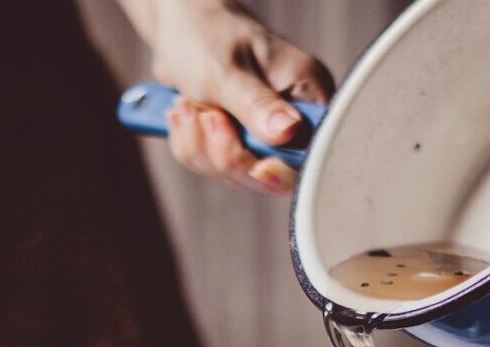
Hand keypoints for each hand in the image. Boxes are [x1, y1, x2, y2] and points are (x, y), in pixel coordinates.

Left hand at [148, 0, 333, 193]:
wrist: (179, 26)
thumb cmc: (207, 34)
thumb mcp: (229, 70)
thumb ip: (257, 104)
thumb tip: (289, 131)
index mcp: (308, 97)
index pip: (311, 156)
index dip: (284, 170)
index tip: (259, 165)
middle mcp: (293, 122)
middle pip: (271, 177)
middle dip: (228, 154)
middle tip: (206, 115)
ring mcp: (264, 138)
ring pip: (235, 175)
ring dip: (201, 147)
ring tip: (188, 107)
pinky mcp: (238, 146)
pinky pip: (213, 169)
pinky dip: (192, 145)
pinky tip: (186, 114)